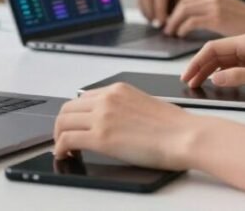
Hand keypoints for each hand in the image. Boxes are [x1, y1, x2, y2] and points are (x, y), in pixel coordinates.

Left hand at [53, 82, 199, 170]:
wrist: (185, 136)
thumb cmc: (174, 126)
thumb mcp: (144, 104)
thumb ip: (124, 107)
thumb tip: (113, 121)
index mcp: (118, 89)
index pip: (83, 98)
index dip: (75, 114)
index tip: (75, 125)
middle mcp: (106, 99)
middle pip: (68, 108)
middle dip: (62, 125)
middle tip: (64, 139)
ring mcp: (102, 117)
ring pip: (63, 123)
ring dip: (59, 136)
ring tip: (65, 149)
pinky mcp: (101, 138)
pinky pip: (67, 140)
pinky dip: (60, 148)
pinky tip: (64, 155)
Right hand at [138, 0, 199, 26]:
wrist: (197, 2)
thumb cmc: (197, 7)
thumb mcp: (194, 8)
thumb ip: (185, 14)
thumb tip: (175, 26)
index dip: (159, 10)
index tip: (163, 23)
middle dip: (151, 13)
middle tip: (159, 26)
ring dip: (146, 13)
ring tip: (156, 24)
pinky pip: (140, 2)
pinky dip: (144, 13)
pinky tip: (154, 21)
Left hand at [161, 0, 244, 37]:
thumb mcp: (229, 13)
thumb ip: (214, 13)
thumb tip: (198, 21)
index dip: (175, 10)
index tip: (171, 21)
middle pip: (182, 2)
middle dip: (170, 16)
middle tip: (166, 28)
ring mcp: (215, 6)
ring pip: (183, 10)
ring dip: (173, 22)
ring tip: (171, 33)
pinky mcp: (217, 17)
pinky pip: (191, 21)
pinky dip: (183, 28)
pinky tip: (181, 35)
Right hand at [181, 32, 244, 92]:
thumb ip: (237, 77)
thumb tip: (214, 79)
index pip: (213, 48)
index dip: (197, 62)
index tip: (187, 75)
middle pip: (215, 53)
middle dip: (200, 67)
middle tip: (188, 82)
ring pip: (223, 60)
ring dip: (209, 71)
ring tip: (198, 84)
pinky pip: (233, 65)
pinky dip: (222, 73)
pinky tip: (217, 83)